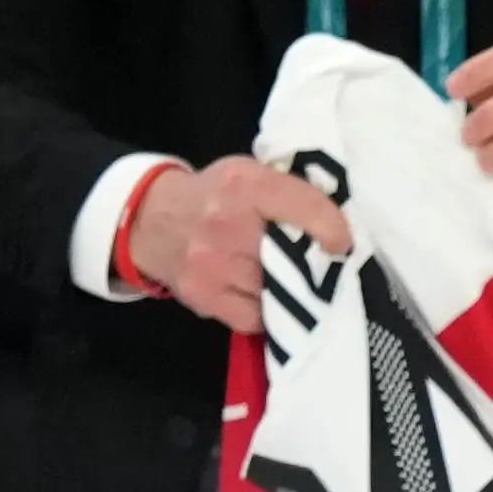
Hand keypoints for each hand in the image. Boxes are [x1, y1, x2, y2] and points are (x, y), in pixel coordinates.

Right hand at [119, 151, 354, 331]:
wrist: (150, 221)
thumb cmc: (211, 196)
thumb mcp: (245, 173)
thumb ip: (284, 190)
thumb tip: (335, 218)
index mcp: (243, 184)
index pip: (300, 204)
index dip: (330, 226)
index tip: (342, 242)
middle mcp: (225, 224)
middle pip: (289, 254)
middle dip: (311, 262)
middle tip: (322, 265)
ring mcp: (212, 265)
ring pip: (275, 290)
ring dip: (292, 290)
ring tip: (295, 282)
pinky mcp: (205, 297)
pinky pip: (255, 317)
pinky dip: (268, 312)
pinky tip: (268, 299)